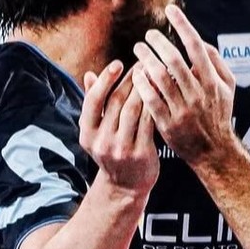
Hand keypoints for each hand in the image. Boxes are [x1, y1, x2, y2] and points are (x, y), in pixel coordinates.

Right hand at [79, 60, 160, 197]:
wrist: (126, 186)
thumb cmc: (113, 150)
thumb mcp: (98, 131)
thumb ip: (94, 104)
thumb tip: (88, 74)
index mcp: (87, 133)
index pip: (93, 101)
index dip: (105, 80)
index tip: (118, 63)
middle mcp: (102, 142)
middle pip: (116, 102)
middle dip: (130, 79)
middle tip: (143, 62)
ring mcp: (121, 149)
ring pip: (134, 110)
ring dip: (145, 89)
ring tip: (154, 73)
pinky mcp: (141, 153)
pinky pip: (149, 123)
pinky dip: (155, 105)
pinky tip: (162, 92)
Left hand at [132, 4, 237, 164]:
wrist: (214, 152)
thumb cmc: (218, 116)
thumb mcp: (228, 89)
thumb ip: (217, 62)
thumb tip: (200, 41)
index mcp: (213, 83)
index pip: (196, 47)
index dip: (182, 25)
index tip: (170, 11)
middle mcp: (198, 95)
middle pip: (174, 60)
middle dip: (157, 42)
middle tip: (148, 35)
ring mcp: (183, 110)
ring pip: (160, 78)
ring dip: (146, 59)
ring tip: (138, 50)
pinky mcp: (168, 124)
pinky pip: (151, 99)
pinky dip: (142, 84)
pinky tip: (137, 74)